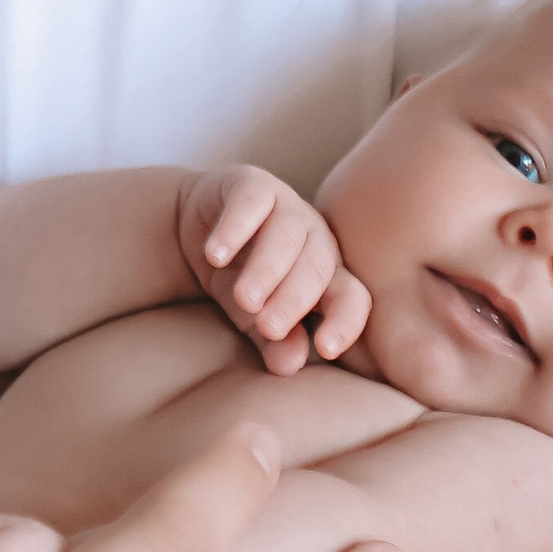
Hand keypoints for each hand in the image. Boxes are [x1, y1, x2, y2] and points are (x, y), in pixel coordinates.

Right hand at [179, 166, 369, 370]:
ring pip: (288, 234)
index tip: (325, 349)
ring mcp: (287, 208)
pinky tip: (214, 255)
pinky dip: (234, 228)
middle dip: (295, 299)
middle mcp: (316, 239)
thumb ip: (274, 342)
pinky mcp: (252, 184)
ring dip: (267, 268)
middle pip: (318, 267)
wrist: (201, 235)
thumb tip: (289, 367)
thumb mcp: (254, 320)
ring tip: (245, 298)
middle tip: (270, 326)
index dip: (345, 321)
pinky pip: (251, 202)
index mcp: (329, 277)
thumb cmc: (241, 285)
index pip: (351, 297)